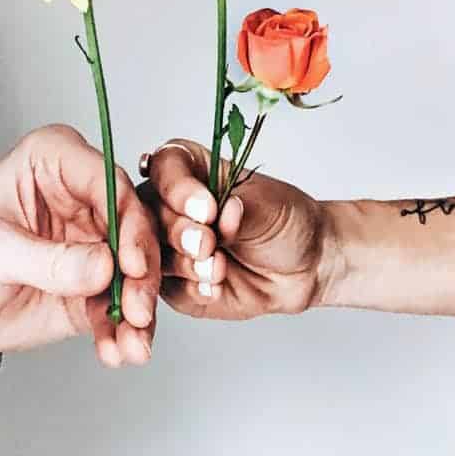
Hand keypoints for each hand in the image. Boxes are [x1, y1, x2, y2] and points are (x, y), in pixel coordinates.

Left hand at [0, 124, 159, 365]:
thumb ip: (45, 258)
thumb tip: (103, 268)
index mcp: (55, 161)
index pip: (108, 182)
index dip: (127, 223)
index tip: (129, 263)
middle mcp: (84, 197)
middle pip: (135, 229)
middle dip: (141, 275)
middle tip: (137, 311)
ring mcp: (94, 244)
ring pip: (137, 272)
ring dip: (139, 311)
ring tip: (130, 343)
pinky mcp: (96, 286)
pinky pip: (122, 307)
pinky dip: (126, 332)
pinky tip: (118, 351)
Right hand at [140, 139, 331, 319]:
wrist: (305, 267)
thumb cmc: (285, 222)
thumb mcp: (266, 204)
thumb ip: (234, 208)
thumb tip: (215, 212)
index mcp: (192, 171)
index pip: (164, 167)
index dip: (177, 188)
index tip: (207, 208)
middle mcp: (173, 206)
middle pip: (148, 213)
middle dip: (179, 232)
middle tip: (207, 244)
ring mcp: (170, 245)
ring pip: (151, 253)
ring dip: (186, 263)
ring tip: (219, 268)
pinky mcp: (175, 282)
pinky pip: (169, 287)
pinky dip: (194, 288)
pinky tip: (218, 286)